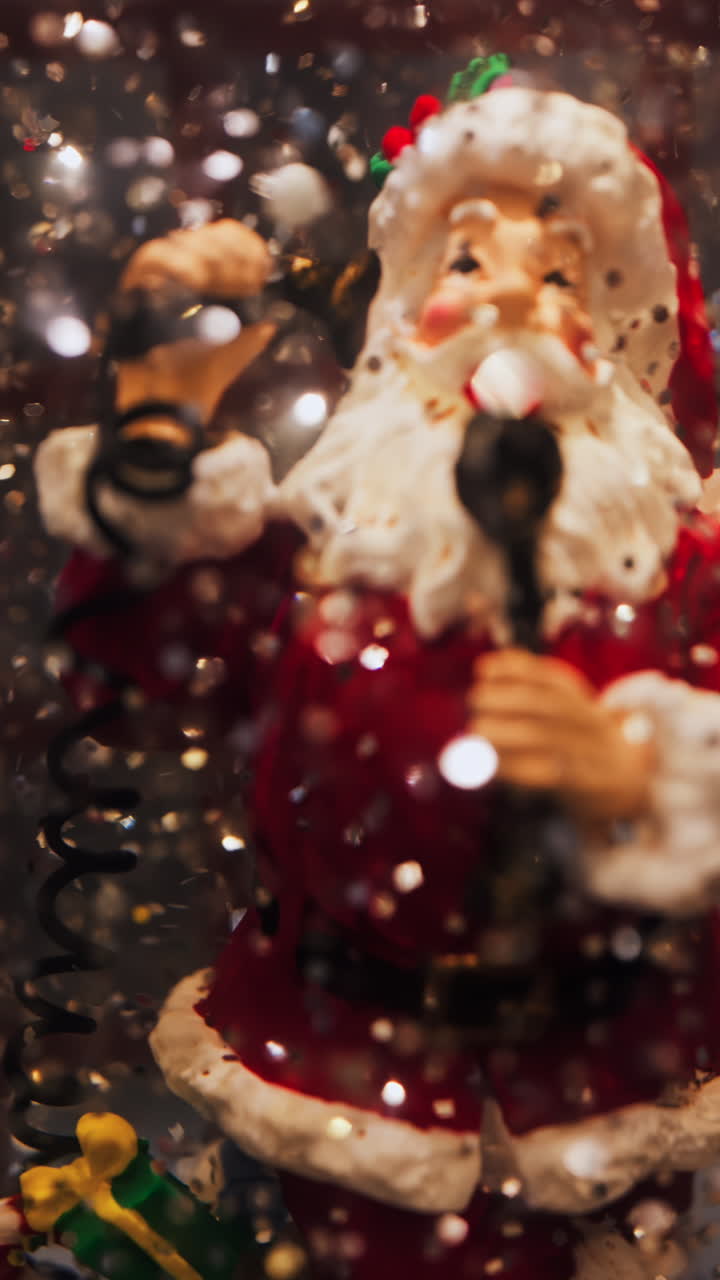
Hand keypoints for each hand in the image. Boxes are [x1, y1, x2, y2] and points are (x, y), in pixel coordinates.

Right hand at [115, 220, 275, 425]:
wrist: (171, 406)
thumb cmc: (201, 377)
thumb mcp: (238, 349)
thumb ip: (256, 329)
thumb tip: (274, 317)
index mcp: (205, 278)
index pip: (223, 237)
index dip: (245, 244)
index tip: (263, 266)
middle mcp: (178, 272)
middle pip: (202, 234)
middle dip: (232, 253)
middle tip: (250, 278)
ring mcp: (154, 278)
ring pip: (177, 242)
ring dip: (209, 257)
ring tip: (230, 282)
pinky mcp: (133, 287)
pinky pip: (150, 260)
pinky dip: (178, 264)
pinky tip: (198, 279)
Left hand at [468, 649, 654, 822]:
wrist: (634, 786)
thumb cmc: (584, 746)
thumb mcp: (569, 712)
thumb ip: (535, 690)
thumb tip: (486, 668)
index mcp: (584, 700)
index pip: (551, 677)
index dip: (517, 669)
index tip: (483, 668)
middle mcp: (591, 721)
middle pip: (547, 704)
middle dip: (507, 697)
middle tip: (474, 698)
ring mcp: (591, 752)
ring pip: (546, 737)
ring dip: (506, 731)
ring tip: (476, 729)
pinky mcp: (587, 783)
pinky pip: (549, 773)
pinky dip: (516, 767)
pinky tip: (491, 765)